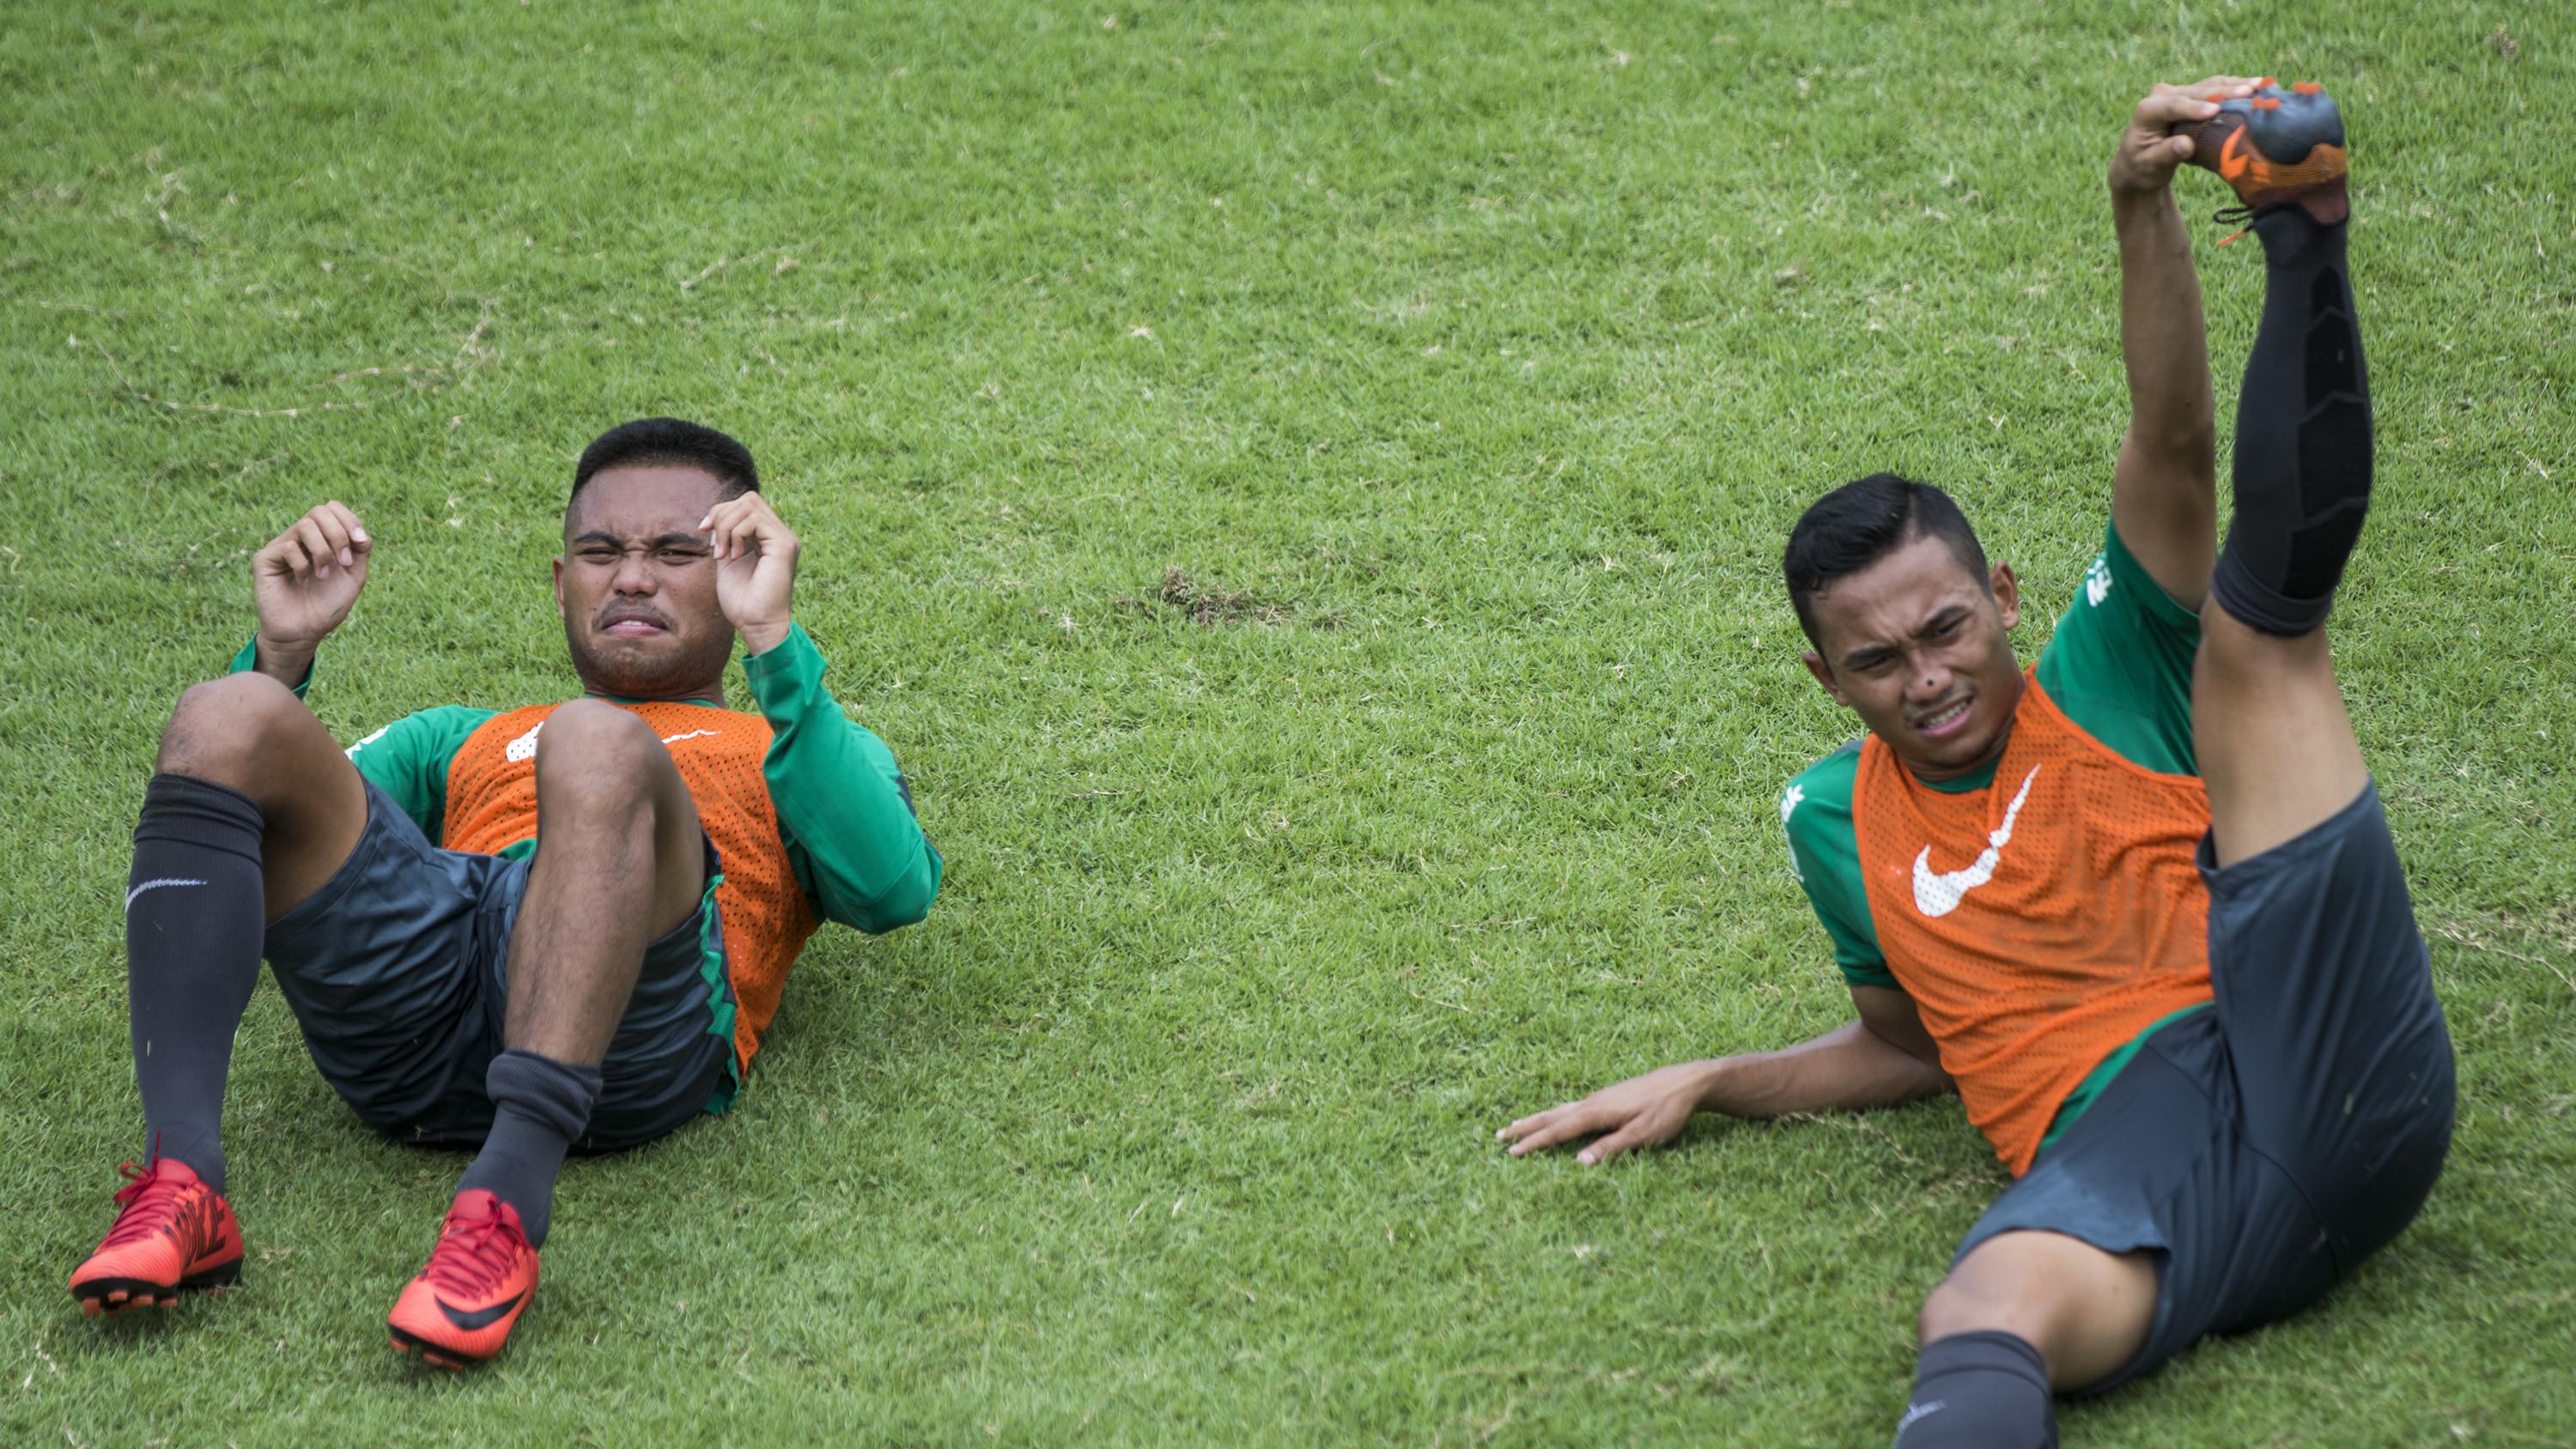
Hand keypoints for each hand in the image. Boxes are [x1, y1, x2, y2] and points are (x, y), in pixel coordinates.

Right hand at [251, 501, 371, 676]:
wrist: (304, 632)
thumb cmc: (327, 605)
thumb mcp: (354, 577)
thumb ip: (360, 551)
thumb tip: (361, 532)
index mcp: (322, 538)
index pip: (333, 508)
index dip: (350, 519)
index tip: (361, 542)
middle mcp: (301, 537)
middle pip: (320, 510)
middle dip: (339, 534)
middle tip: (343, 563)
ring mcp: (282, 545)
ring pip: (306, 525)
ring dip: (322, 552)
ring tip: (323, 576)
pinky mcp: (265, 558)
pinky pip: (289, 547)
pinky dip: (303, 565)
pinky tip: (302, 582)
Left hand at [700, 492, 799, 654]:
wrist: (756, 624)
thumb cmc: (742, 600)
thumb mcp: (728, 559)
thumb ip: (726, 537)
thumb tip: (715, 518)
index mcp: (769, 537)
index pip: (747, 504)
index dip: (721, 511)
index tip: (704, 531)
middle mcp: (780, 534)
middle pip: (748, 499)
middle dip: (722, 515)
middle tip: (714, 545)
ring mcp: (785, 538)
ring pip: (749, 506)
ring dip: (726, 527)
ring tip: (723, 554)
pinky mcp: (784, 545)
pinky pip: (754, 521)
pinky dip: (736, 534)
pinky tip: (734, 556)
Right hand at [1497, 1059, 1720, 1165]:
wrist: (1687, 1082)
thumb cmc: (1667, 1110)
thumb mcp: (1642, 1135)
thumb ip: (1610, 1148)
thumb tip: (1578, 1163)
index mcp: (1597, 1112)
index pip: (1558, 1130)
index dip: (1534, 1143)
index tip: (1511, 1153)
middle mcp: (1593, 1101)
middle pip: (1551, 1115)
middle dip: (1525, 1127)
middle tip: (1498, 1134)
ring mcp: (1600, 1097)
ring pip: (1560, 1109)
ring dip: (1538, 1119)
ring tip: (1518, 1124)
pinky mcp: (1609, 1097)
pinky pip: (1573, 1106)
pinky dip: (1556, 1114)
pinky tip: (1559, 1117)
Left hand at [2109, 77, 2260, 196]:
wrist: (2139, 163)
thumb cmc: (2142, 167)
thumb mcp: (2149, 165)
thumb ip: (2165, 155)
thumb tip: (2186, 145)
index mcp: (2147, 110)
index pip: (2172, 105)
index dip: (2193, 107)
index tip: (2214, 111)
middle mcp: (2162, 95)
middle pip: (2195, 92)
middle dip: (2223, 92)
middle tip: (2250, 93)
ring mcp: (2179, 92)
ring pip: (2209, 85)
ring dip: (2235, 85)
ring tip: (2259, 85)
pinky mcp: (2193, 95)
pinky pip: (2216, 88)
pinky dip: (2235, 87)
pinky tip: (2256, 86)